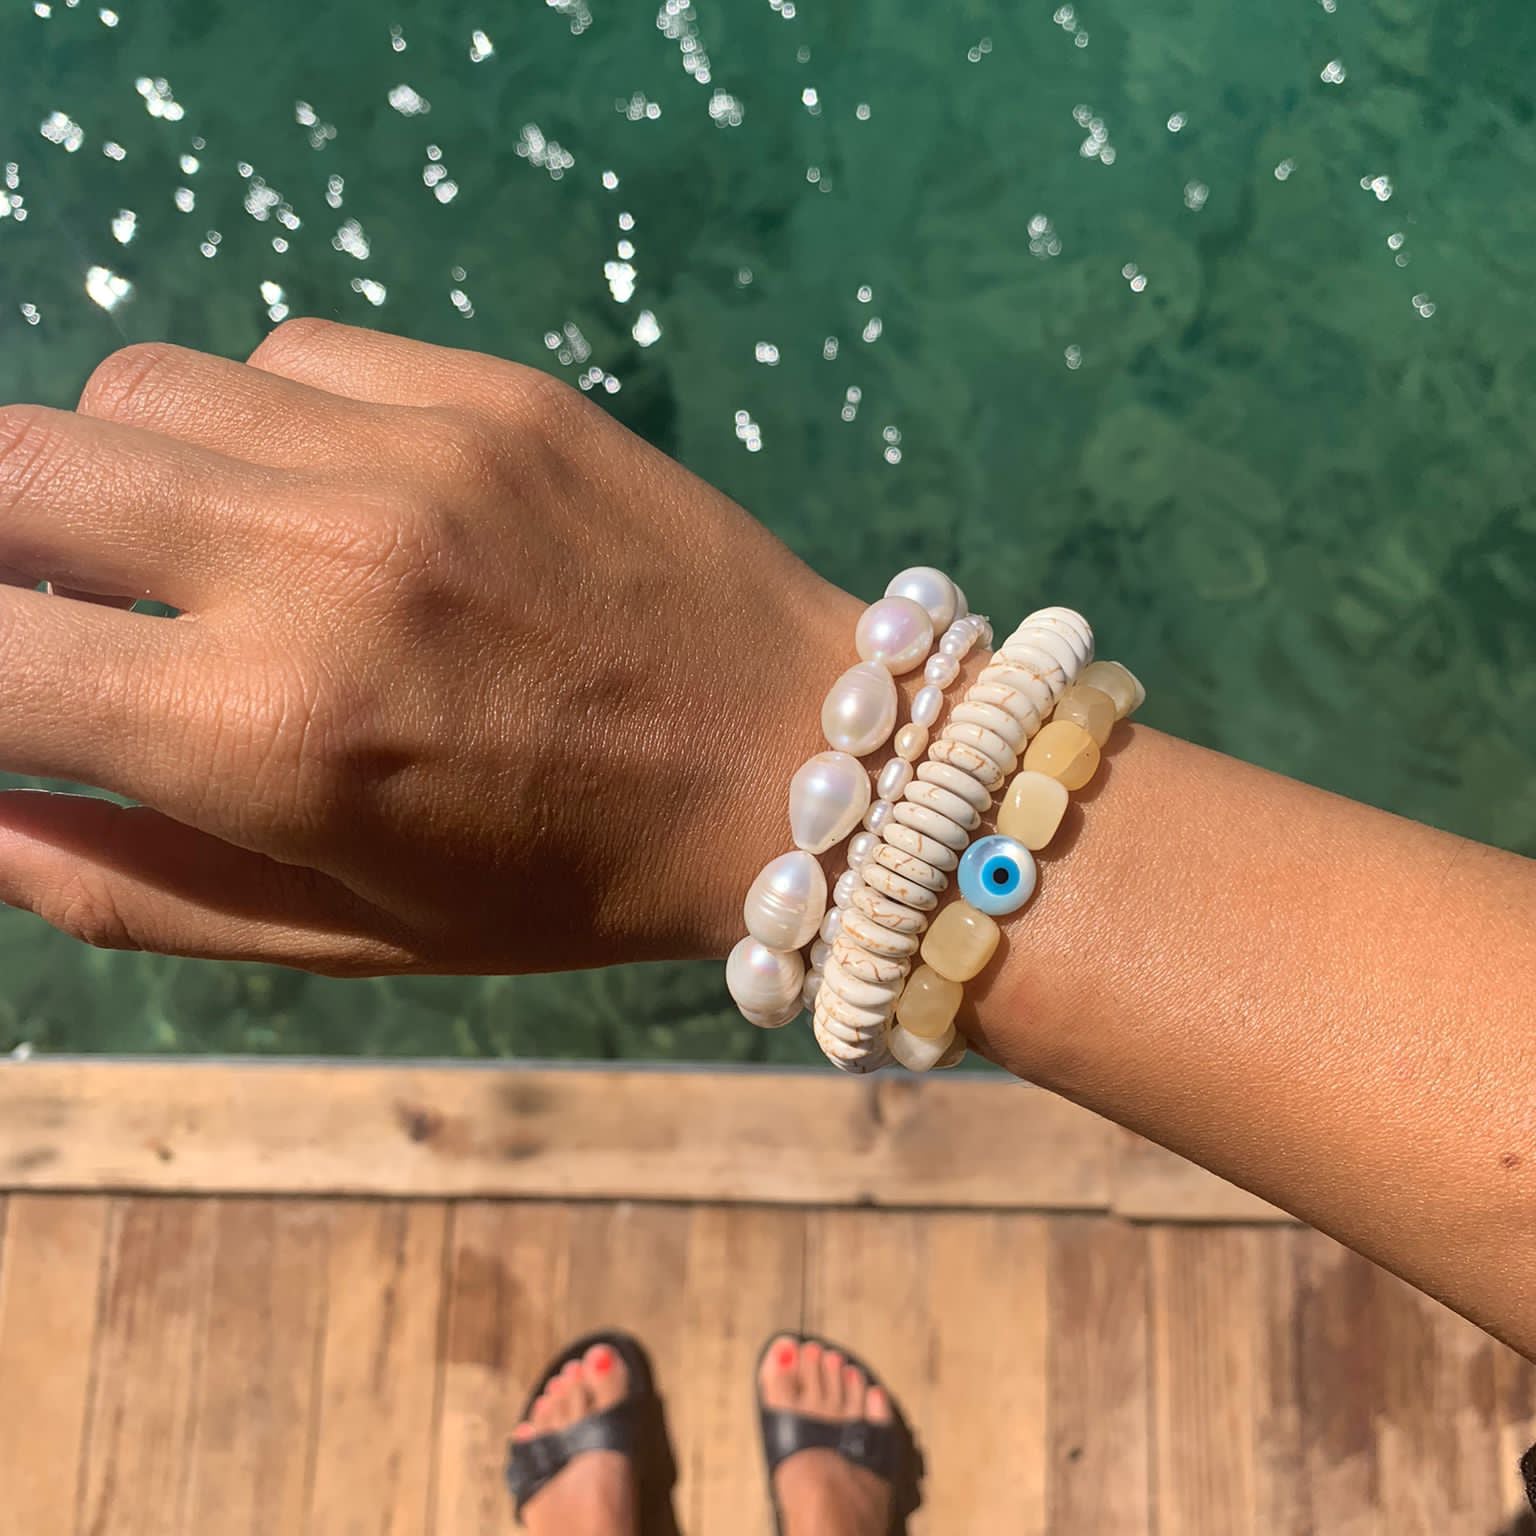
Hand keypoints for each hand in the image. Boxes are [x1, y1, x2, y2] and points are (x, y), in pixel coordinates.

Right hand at [0, 320, 858, 975]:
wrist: (798, 761)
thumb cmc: (571, 880)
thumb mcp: (350, 937)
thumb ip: (129, 886)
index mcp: (266, 730)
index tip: (28, 688)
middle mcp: (313, 559)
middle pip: (11, 464)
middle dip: (2, 543)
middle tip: (66, 610)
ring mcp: (407, 451)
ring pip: (135, 389)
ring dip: (124, 476)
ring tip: (205, 557)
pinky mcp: (488, 390)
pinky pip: (285, 358)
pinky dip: (258, 425)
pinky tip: (331, 502)